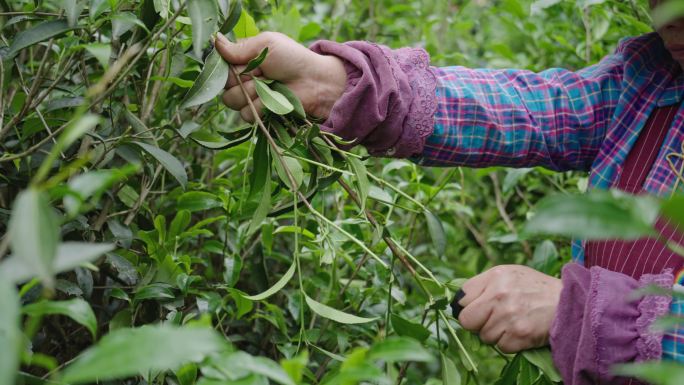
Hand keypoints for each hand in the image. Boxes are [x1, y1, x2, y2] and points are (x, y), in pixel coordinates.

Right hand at [214, 32, 346, 121]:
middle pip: (224, 86)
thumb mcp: (266, 44)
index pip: (220, 67)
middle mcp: (243, 80)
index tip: (246, 64)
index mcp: (242, 60)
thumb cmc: (293, 58)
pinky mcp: (259, 114)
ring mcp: (250, 98)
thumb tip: (216, 41)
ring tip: (270, 86)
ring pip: (232, 101)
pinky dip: (260, 107)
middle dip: (242, 80)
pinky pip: (246, 114)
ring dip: (251, 93)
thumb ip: (240, 47)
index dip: (230, 68)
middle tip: (262, 74)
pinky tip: (273, 99)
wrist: (314, 82)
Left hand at [457, 265, 561, 352]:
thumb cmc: (534, 287)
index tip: (476, 308)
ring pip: (484, 336)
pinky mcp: (519, 335)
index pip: (462, 299)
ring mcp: (509, 317)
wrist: (568, 302)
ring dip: (495, 333)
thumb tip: (459, 301)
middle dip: (476, 323)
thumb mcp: (508, 274)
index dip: (468, 306)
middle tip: (491, 319)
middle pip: (467, 321)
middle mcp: (499, 296)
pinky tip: (520, 331)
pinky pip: (501, 347)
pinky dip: (509, 343)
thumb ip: (483, 284)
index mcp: (495, 277)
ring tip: (511, 322)